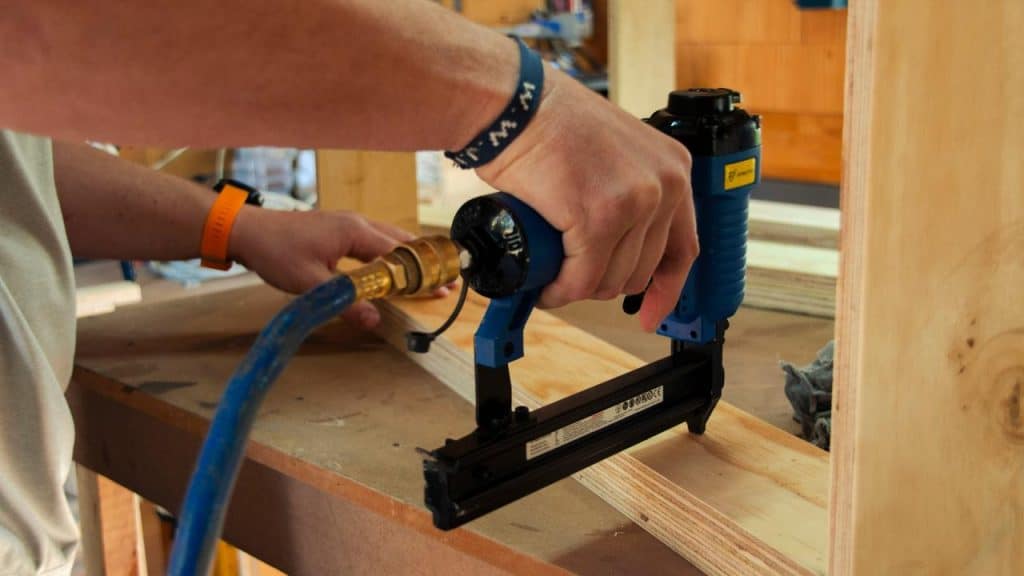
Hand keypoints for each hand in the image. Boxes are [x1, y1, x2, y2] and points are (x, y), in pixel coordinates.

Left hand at [229, 208, 440, 328]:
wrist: (248, 231)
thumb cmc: (276, 252)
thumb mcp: (309, 284)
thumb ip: (344, 302)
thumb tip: (375, 320)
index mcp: (354, 231)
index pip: (397, 255)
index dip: (420, 275)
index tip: (442, 287)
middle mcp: (356, 223)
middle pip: (400, 243)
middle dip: (423, 264)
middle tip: (445, 281)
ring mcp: (347, 223)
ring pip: (388, 239)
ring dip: (408, 258)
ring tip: (428, 274)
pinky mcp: (338, 229)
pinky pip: (374, 239)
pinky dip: (390, 253)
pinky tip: (393, 264)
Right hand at [475, 69, 697, 331]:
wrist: (513, 103)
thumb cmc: (549, 122)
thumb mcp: (614, 153)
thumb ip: (631, 188)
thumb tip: (621, 244)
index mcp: (674, 168)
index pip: (684, 248)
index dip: (666, 290)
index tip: (651, 314)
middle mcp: (664, 185)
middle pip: (641, 271)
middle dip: (603, 283)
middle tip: (572, 274)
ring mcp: (634, 203)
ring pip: (611, 280)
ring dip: (579, 288)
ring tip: (554, 274)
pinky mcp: (597, 218)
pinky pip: (582, 278)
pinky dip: (561, 290)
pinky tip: (547, 286)